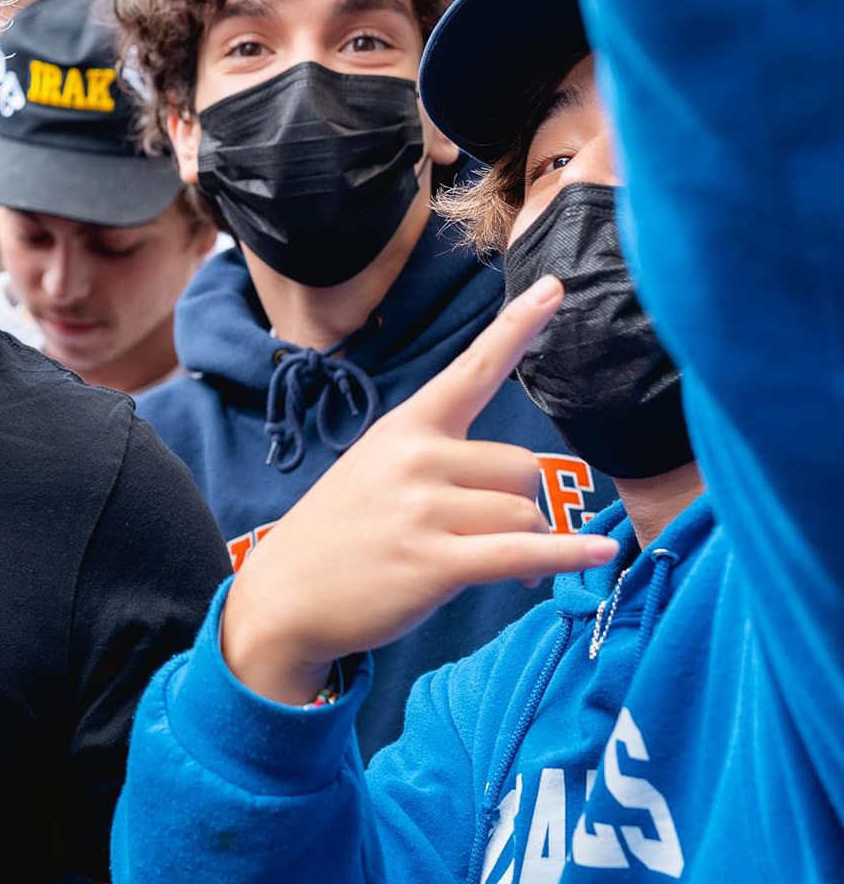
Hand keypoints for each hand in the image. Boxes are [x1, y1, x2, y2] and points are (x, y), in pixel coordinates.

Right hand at [219, 275, 619, 704]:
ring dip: (530, 544)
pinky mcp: (433, 563)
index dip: (517, 327)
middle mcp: (415, 459)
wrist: (284, 596)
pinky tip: (599, 555)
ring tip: (507, 569)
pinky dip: (565, 555)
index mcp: (404, 429)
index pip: (472, 370)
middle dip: (523, 504)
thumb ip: (440, 467)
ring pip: (522, 512)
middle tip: (501, 539)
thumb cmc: (339, 535)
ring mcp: (422, 511)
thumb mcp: (375, 473)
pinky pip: (520, 551)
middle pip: (520, 467)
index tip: (555, 287)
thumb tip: (523, 505)